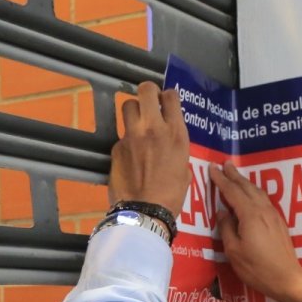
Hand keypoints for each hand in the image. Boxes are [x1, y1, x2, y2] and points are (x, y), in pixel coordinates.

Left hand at [109, 82, 190, 215]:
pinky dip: (127, 139)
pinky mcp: (117, 146)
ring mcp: (132, 135)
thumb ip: (177, 148)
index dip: (168, 95)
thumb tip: (170, 144)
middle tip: (150, 100)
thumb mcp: (185, 167)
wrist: (145, 211)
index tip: (166, 102)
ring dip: (134, 110)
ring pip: (128, 105)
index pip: (171, 96)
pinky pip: (122, 133)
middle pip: (145, 90)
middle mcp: (153, 128)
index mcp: (176, 133)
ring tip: (138, 122)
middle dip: (148, 91)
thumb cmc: (172, 194)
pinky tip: (131, 153)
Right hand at [210, 162, 301, 301]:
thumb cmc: (257, 268)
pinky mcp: (279, 223)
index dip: (221, 179)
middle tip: (224, 164)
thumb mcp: (234, 251)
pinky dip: (254, 192)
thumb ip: (226, 229)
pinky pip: (264, 200)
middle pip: (247, 187)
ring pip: (257, 192)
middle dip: (234, 175)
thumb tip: (223, 213)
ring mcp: (273, 216)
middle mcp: (263, 210)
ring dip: (245, 182)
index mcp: (250, 215)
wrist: (287, 279)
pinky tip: (252, 194)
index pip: (232, 192)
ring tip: (236, 175)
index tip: (212, 168)